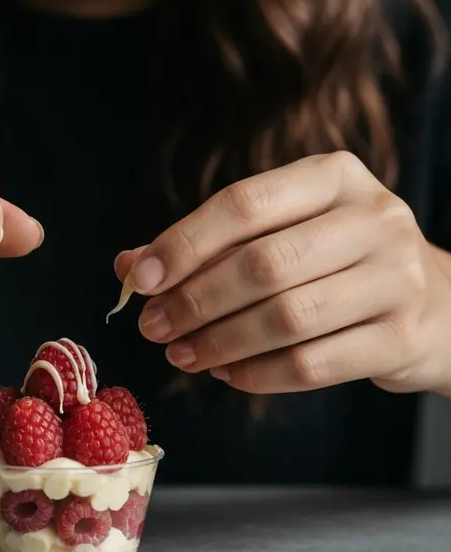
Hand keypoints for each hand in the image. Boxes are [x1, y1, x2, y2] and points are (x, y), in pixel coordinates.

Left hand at [115, 152, 450, 394]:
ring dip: (219, 342)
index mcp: (334, 176)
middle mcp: (373, 218)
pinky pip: (312, 365)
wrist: (434, 304)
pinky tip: (225, 373)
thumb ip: (208, 245)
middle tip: (153, 326)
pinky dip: (257, 374)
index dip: (184, 243)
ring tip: (180, 353)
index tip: (141, 278)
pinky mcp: (401, 337)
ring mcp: (396, 278)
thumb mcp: (283, 232)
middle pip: (263, 264)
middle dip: (195, 300)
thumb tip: (131, 265)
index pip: (245, 204)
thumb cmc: (335, 262)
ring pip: (286, 318)